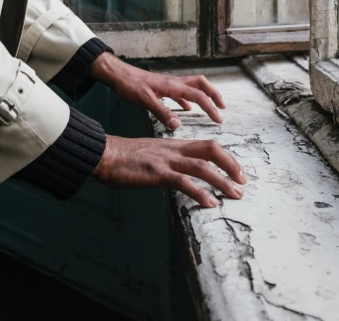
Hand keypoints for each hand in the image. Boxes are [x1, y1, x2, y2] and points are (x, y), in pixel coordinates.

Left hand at [90, 52, 224, 129]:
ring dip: (203, 96)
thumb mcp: (145, 101)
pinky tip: (187, 109)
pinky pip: (180, 92)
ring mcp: (168, 84)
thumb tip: (178, 125)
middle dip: (214, 94)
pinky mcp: (162, 87)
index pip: (198, 96)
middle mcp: (174, 82)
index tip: (219, 119)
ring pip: (192, 87)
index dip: (210, 107)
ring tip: (211, 107)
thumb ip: (162, 112)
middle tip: (223, 107)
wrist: (119, 75)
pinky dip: (188, 100)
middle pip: (201, 84)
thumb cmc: (130, 85)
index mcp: (173, 86)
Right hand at [92, 134, 246, 206]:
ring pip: (202, 167)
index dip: (225, 157)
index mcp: (173, 144)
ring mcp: (166, 160)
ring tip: (235, 194)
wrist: (104, 154)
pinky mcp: (156, 173)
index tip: (236, 171)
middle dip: (231, 164)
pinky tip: (210, 203)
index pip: (206, 145)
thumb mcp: (151, 154)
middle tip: (243, 181)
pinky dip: (199, 192)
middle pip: (211, 150)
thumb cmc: (124, 157)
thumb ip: (167, 161)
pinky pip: (183, 182)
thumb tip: (179, 173)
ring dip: (222, 181)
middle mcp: (173, 149)